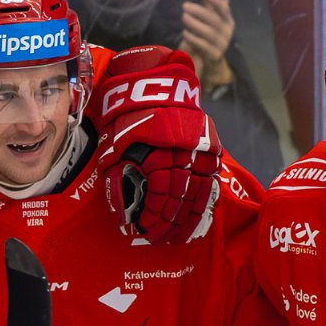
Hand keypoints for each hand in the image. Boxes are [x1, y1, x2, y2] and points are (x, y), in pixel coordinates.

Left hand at [90, 46, 221, 245]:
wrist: (152, 85)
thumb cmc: (128, 117)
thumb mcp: (114, 147)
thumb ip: (116, 182)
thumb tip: (121, 217)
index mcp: (159, 153)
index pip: (162, 197)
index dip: (154, 218)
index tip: (145, 231)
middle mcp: (184, 153)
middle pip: (182, 200)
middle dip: (170, 225)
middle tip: (160, 240)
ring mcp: (202, 150)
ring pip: (200, 194)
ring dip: (189, 220)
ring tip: (178, 238)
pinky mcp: (211, 147)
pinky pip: (211, 182)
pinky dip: (204, 203)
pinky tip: (196, 218)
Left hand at [176, 0, 235, 89]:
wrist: (212, 60)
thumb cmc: (209, 33)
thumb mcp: (209, 16)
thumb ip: (206, 0)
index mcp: (227, 20)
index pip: (223, 10)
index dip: (216, 2)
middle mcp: (227, 32)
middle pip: (214, 20)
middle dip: (200, 11)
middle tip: (185, 5)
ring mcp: (222, 44)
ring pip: (209, 33)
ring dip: (195, 24)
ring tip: (183, 17)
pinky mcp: (215, 55)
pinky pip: (205, 47)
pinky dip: (194, 39)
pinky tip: (185, 33)